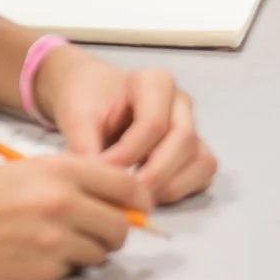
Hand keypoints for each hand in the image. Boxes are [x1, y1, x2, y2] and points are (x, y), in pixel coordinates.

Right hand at [0, 156, 148, 279]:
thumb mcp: (18, 170)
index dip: (137, 199)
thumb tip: (103, 199)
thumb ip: (64, 182)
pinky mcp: (37, 275)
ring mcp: (51, 244)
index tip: (138, 206)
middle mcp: (61, 206)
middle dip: (113, 230)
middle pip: (120, 227)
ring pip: (99, 255)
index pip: (126, 186)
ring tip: (56, 241)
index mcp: (57, 171)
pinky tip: (31, 254)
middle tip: (95, 229)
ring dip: (87, 251)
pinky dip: (60, 267)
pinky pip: (69, 273)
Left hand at [35, 46, 218, 203]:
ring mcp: (192, 126)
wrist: (92, 98)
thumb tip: (98, 183)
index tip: (101, 172)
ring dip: (170, 186)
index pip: (154, 122)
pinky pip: (203, 174)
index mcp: (154, 81)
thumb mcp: (77, 118)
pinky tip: (148, 195)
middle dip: (155, 174)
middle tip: (124, 196)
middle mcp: (180, 102)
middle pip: (184, 141)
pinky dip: (180, 191)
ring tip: (135, 198)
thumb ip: (85, 147)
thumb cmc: (87, 103)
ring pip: (201, 160)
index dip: (128, 154)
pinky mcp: (195, 151)